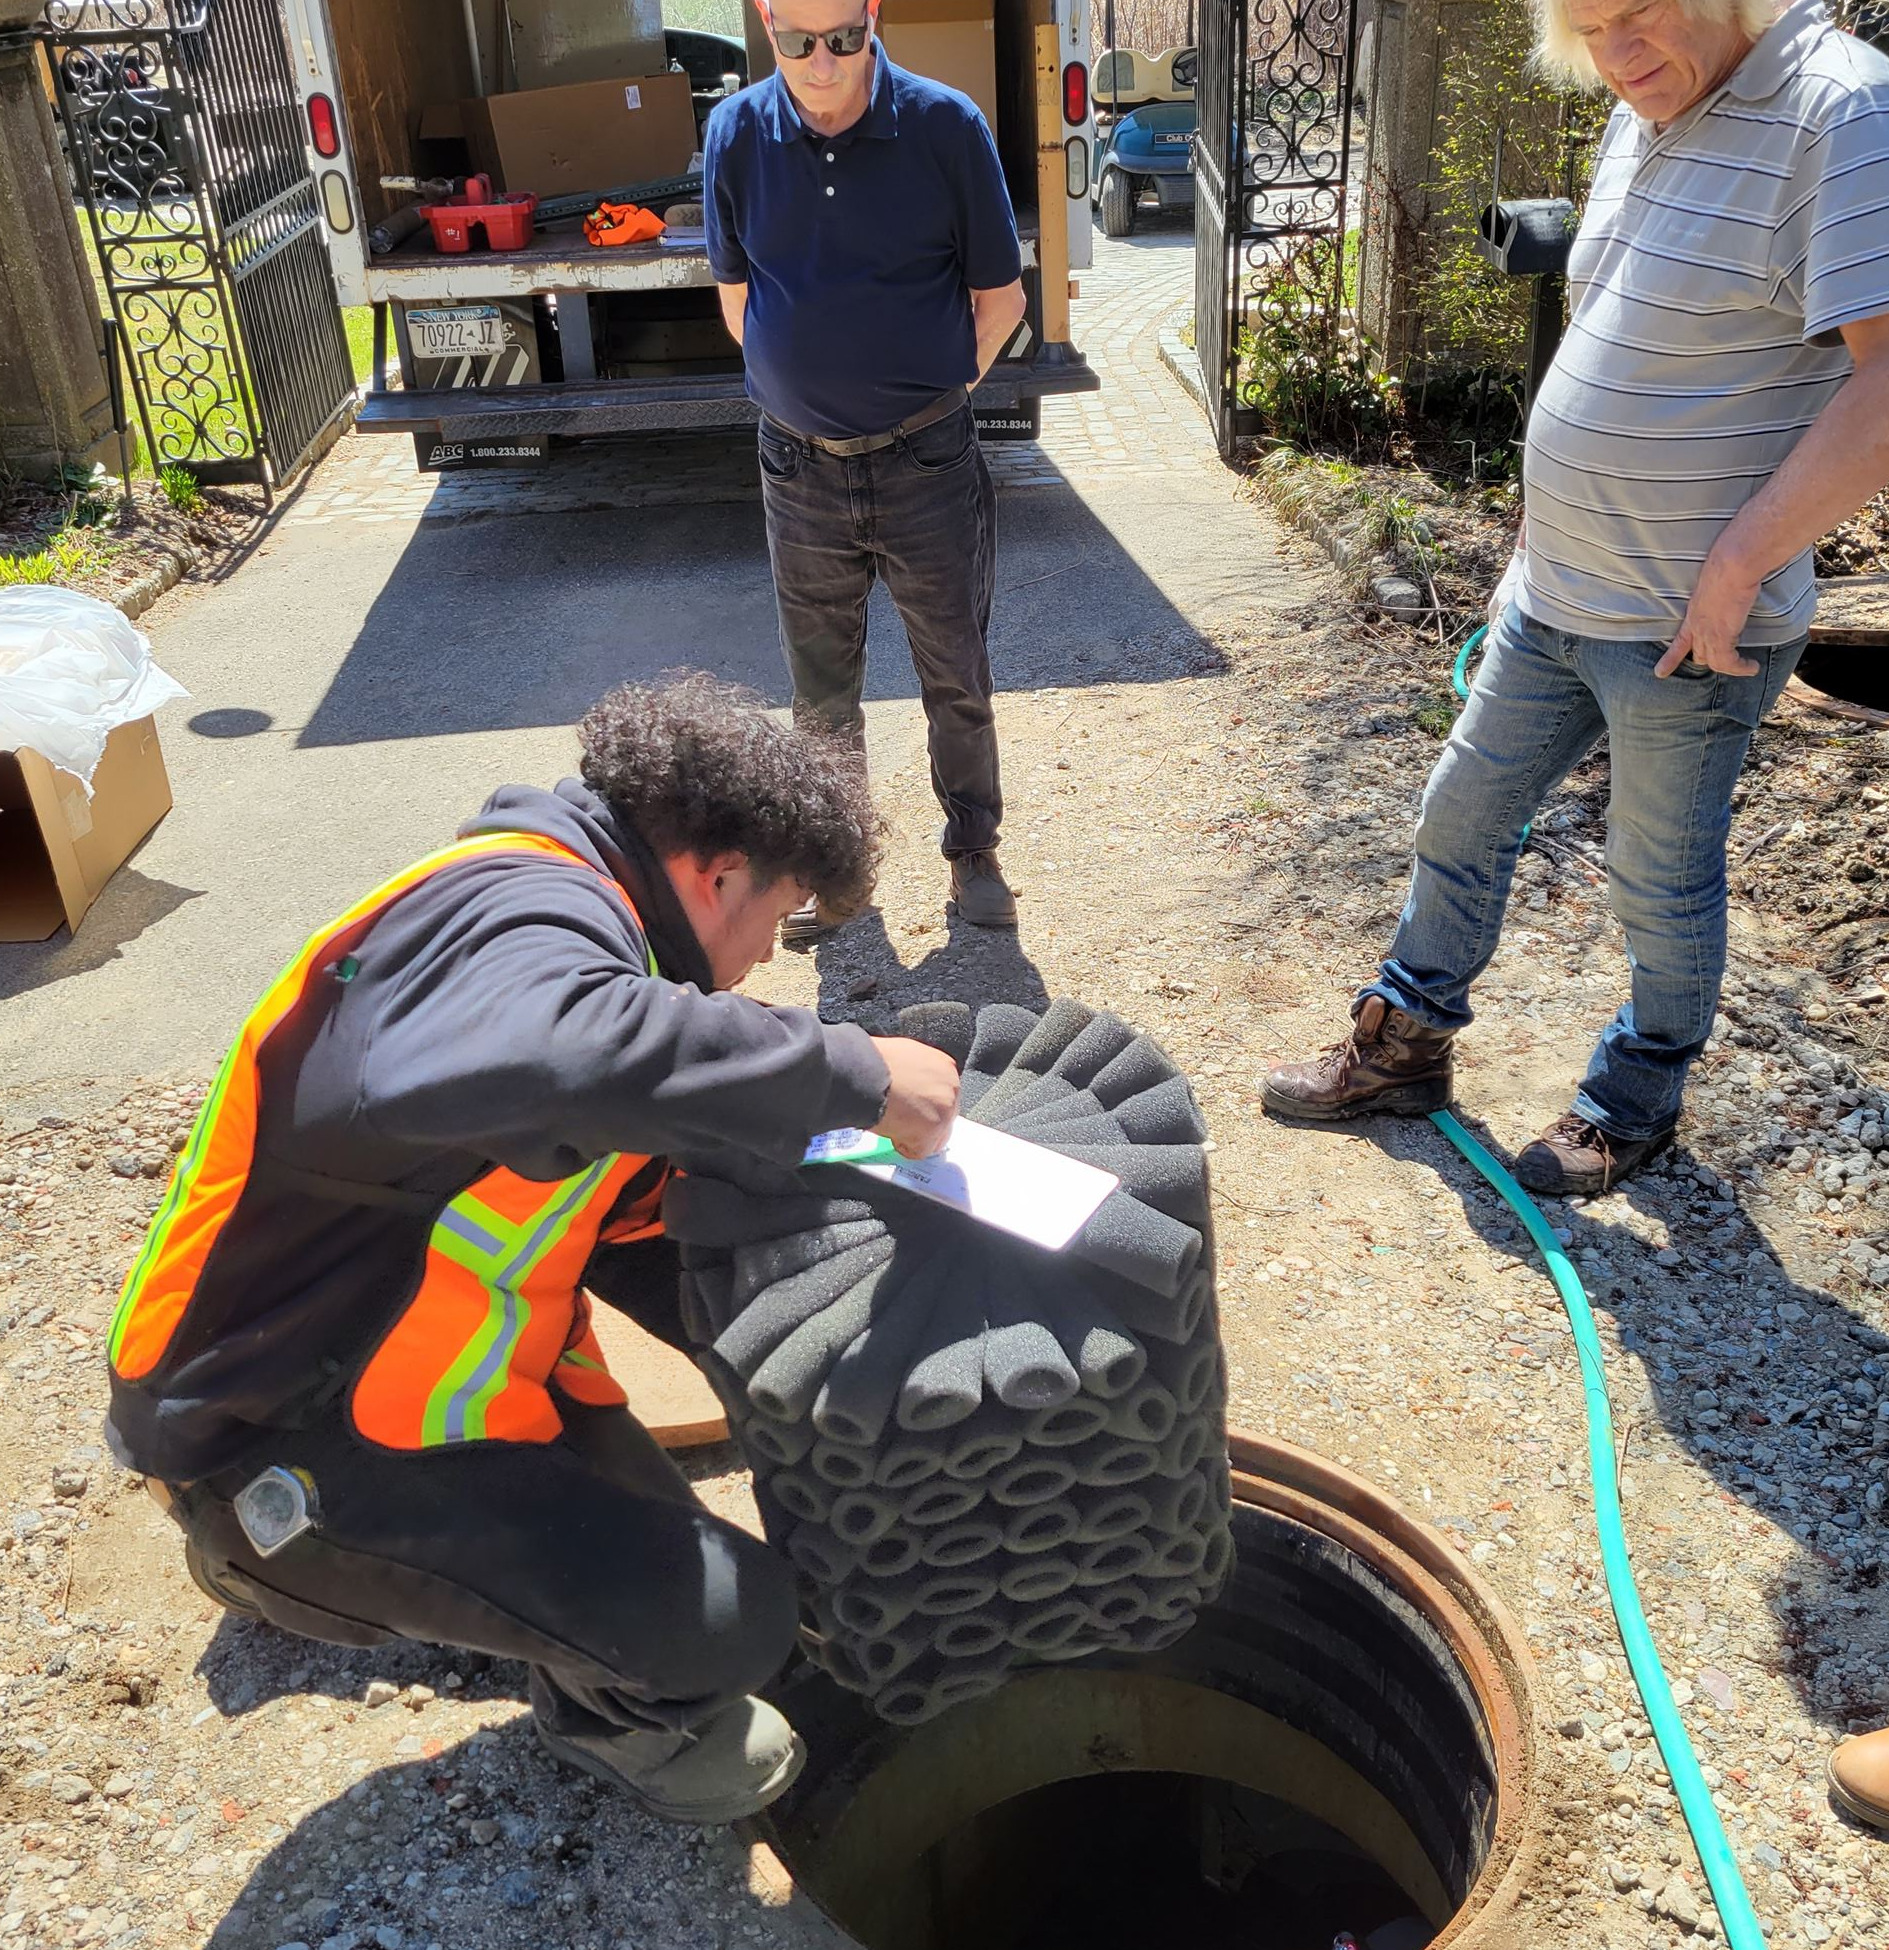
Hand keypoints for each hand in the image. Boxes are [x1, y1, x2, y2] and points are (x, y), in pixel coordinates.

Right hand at [869, 1037, 960, 1158]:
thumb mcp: (904, 1057)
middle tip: (900, 1119)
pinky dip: (902, 1146)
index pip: (942, 1096)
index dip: (923, 1106)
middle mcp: (951, 1087)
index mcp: (945, 1067)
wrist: (863, 1072)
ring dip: (913, 1135)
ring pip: (934, 1137)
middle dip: (922, 1122)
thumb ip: (916, 1075)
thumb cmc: (874, 1062)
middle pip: (943, 1118)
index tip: (910, 1108)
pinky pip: (920, 1150)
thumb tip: (911, 1087)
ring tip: (892, 1123)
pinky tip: (890, 1129)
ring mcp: (945, 1111)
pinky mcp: (933, 1131)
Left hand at [1656, 546, 1763, 678]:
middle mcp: (1697, 626)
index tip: (1660, 673)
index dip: (1670, 659)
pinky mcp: (1721, 637)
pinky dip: (1741, 667)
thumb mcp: (1716, 582)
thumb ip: (1720, 591)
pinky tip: (1752, 667)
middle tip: (1728, 665)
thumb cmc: (1728, 565)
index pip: (1679, 642)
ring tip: (1747, 667)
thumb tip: (1735, 586)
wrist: (1732, 565)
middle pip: (1699, 654)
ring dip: (1732, 667)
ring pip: (1714, 662)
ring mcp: (1707, 633)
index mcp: (1693, 614)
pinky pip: (1728, 662)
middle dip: (1710, 661)